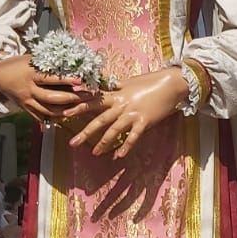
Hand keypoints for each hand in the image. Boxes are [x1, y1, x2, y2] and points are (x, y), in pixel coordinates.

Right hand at [0, 54, 96, 124]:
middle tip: (86, 97)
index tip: (81, 81)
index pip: (51, 79)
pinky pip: (40, 117)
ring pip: (47, 111)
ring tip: (80, 108)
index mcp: (31, 74)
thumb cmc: (19, 64)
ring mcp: (26, 101)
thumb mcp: (33, 60)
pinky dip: (54, 118)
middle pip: (51, 98)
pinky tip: (66, 116)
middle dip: (71, 99)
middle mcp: (29, 90)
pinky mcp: (25, 109)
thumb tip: (72, 67)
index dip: (66, 80)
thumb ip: (49, 65)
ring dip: (65, 111)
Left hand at [67, 67, 187, 157]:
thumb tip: (103, 86)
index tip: (64, 113)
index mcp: (116, 94)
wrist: (172, 83)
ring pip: (114, 130)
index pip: (93, 101)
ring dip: (103, 142)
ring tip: (94, 153)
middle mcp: (122, 105)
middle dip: (85, 132)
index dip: (78, 107)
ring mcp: (133, 113)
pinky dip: (126, 146)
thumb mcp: (129, 82)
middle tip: (72, 143)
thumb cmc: (151, 81)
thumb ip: (115, 87)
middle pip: (99, 120)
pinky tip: (119, 156)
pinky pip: (133, 136)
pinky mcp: (145, 121)